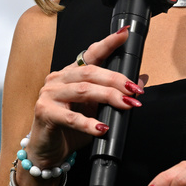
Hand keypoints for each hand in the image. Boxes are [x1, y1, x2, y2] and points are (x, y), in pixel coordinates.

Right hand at [26, 26, 144, 168]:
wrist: (47, 151)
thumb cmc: (70, 129)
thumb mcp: (96, 109)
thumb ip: (114, 94)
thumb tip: (140, 81)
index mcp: (71, 74)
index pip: (91, 54)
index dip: (108, 43)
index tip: (124, 34)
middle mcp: (58, 79)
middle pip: (91, 72)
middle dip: (116, 79)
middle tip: (135, 90)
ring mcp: (49, 94)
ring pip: (83, 90)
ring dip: (109, 97)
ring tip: (127, 104)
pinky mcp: (44, 112)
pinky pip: (71, 117)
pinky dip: (89, 123)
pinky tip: (102, 128)